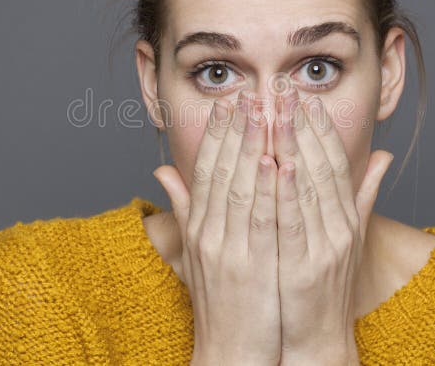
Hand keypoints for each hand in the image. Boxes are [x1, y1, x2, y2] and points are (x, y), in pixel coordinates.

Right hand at [153, 90, 281, 364]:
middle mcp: (208, 232)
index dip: (215, 134)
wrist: (229, 350)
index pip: (203, 170)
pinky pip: (258, 219)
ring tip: (261, 112)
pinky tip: (273, 160)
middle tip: (245, 93)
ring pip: (238, 186)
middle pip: (220, 170)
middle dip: (233, 129)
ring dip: (250, 146)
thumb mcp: (193, 251)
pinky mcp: (250, 265)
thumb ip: (182, 208)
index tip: (226, 104)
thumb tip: (161, 171)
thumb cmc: (219, 301)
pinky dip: (264, 188)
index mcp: (198, 226)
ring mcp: (227, 248)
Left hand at [272, 87, 393, 363]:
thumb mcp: (349, 235)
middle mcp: (340, 226)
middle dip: (305, 125)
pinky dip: (287, 192)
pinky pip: (295, 221)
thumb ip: (363, 194)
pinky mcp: (304, 265)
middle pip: (322, 166)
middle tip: (288, 89)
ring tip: (278, 111)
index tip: (306, 97)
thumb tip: (384, 156)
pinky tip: (278, 163)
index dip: (322, 128)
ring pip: (308, 187)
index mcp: (346, 217)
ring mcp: (324, 245)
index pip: (336, 162)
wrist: (317, 336)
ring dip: (292, 146)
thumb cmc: (326, 284)